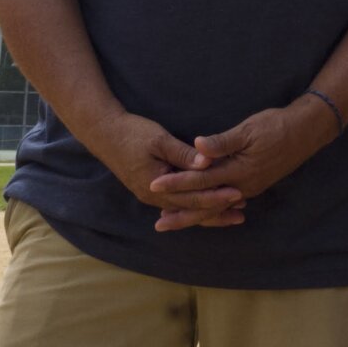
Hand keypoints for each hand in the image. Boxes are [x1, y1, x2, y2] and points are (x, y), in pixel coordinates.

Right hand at [86, 112, 242, 230]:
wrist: (104, 133)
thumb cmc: (132, 133)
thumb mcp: (159, 140)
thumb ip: (183, 154)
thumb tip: (206, 163)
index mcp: (156, 186)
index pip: (191, 197)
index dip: (216, 197)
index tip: (238, 194)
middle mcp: (154, 197)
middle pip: (190, 209)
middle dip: (217, 210)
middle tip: (243, 210)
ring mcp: (152, 195)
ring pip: (185, 209)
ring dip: (208, 211)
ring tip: (233, 213)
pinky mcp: (152, 190)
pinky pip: (178, 203)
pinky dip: (195, 205)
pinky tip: (209, 206)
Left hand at [148, 98, 331, 230]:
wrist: (307, 132)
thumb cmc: (276, 126)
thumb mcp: (249, 129)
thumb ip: (222, 142)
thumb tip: (197, 146)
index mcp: (239, 171)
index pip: (201, 180)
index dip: (176, 182)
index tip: (154, 184)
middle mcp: (243, 186)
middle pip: (206, 204)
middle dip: (182, 214)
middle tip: (158, 224)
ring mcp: (250, 188)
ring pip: (216, 207)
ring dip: (195, 215)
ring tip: (174, 221)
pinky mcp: (254, 185)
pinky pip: (227, 202)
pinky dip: (211, 208)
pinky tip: (202, 210)